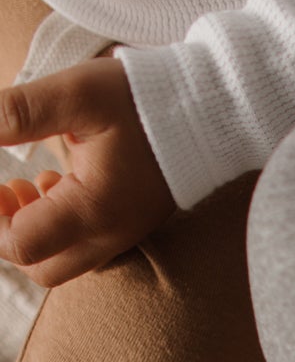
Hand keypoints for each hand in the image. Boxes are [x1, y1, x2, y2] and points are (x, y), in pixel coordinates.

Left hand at [0, 57, 173, 285]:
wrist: (207, 114)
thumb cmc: (143, 102)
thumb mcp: (76, 94)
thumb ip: (20, 112)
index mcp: (92, 210)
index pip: (21, 244)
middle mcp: (108, 236)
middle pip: (39, 267)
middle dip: (7, 235)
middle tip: (2, 190)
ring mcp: (121, 237)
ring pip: (59, 264)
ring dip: (30, 234)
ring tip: (24, 185)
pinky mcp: (128, 228)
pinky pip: (81, 249)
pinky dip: (55, 228)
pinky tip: (54, 185)